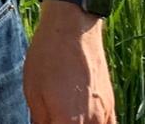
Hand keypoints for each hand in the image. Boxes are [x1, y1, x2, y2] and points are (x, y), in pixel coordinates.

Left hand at [24, 2, 114, 122]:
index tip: (43, 121)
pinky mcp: (112, 106)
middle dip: (61, 123)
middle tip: (52, 116)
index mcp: (68, 122)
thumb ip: (40, 120)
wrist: (73, 30)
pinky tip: (84, 121)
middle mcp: (91, 122)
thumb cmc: (47, 57)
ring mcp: (105, 115)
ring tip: (65, 116)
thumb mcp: (32, 91)